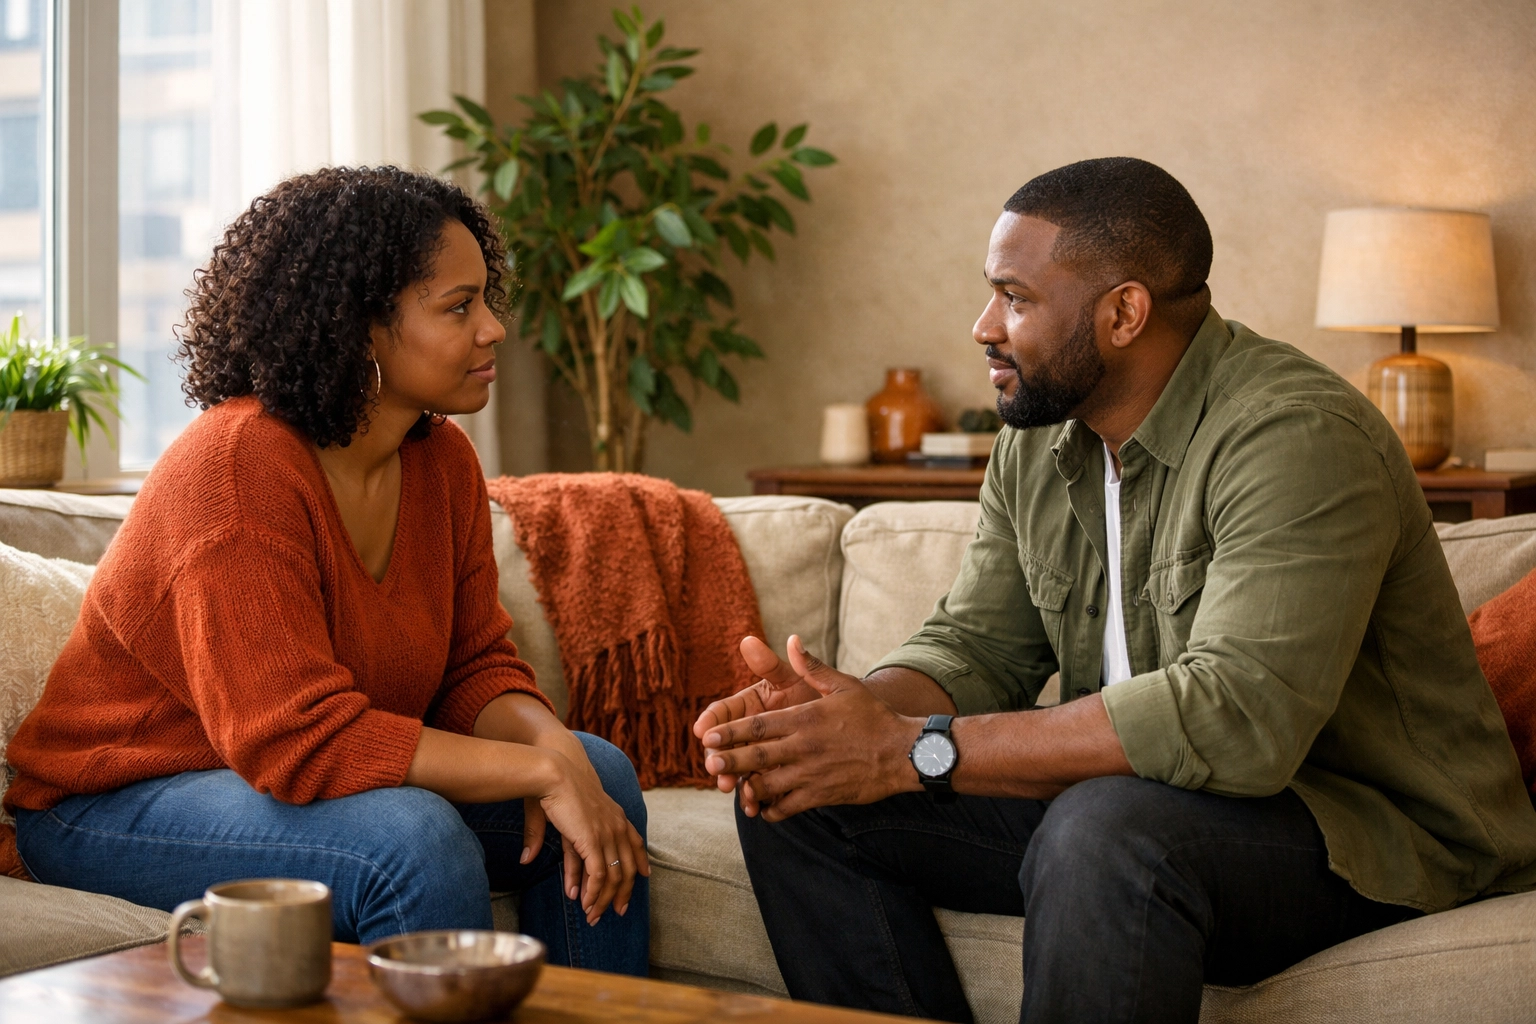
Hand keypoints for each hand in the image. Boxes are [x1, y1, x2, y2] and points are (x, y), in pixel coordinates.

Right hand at [521, 751, 649, 924]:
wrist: (554, 771)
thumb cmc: (555, 788)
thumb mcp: (561, 819)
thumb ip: (551, 840)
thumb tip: (528, 860)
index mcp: (616, 815)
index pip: (636, 842)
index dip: (641, 861)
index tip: (644, 876)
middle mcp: (616, 826)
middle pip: (628, 867)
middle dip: (622, 892)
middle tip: (618, 911)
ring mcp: (607, 834)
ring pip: (614, 877)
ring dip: (603, 899)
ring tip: (593, 916)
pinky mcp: (592, 841)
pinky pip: (599, 875)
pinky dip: (594, 893)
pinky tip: (586, 902)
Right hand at [693, 636, 822, 804]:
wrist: (847, 729)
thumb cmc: (817, 699)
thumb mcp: (795, 680)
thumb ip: (772, 665)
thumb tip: (748, 640)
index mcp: (749, 706)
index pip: (723, 712)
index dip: (710, 721)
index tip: (701, 729)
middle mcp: (749, 733)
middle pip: (724, 745)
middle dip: (717, 755)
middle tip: (713, 766)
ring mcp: (758, 756)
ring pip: (738, 769)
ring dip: (733, 781)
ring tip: (734, 789)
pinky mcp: (771, 776)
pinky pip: (758, 788)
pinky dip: (754, 798)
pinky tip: (755, 807)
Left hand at [699, 635, 924, 821]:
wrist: (903, 753)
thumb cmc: (873, 716)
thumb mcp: (844, 685)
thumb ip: (812, 667)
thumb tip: (791, 640)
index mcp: (805, 718)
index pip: (758, 725)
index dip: (730, 731)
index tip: (709, 736)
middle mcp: (804, 747)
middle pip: (756, 757)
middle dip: (729, 761)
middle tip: (708, 764)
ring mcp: (812, 774)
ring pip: (768, 785)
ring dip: (748, 788)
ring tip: (733, 788)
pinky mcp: (822, 795)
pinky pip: (788, 807)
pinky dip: (772, 809)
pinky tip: (764, 807)